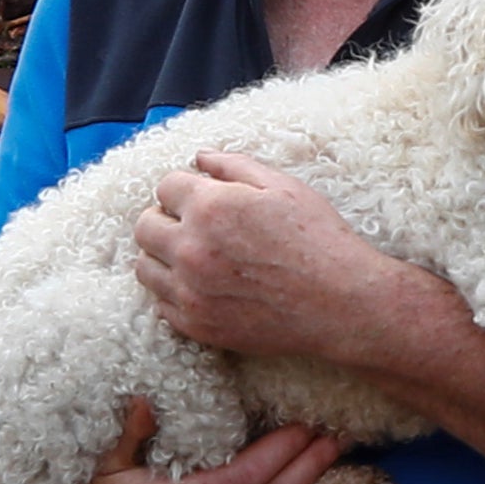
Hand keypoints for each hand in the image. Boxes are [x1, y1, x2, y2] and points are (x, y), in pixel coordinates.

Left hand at [130, 148, 416, 360]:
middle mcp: (191, 249)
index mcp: (210, 207)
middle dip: (164, 218)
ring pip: (145, 267)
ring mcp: (190, 291)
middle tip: (190, 223)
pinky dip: (174, 291)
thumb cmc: (318, 240)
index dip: (184, 187)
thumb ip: (234, 166)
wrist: (340, 304)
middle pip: (145, 226)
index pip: (164, 186)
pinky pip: (161, 304)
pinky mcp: (197, 325)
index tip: (200, 195)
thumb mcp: (283, 187)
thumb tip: (200, 158)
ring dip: (162, 255)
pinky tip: (202, 285)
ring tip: (192, 255)